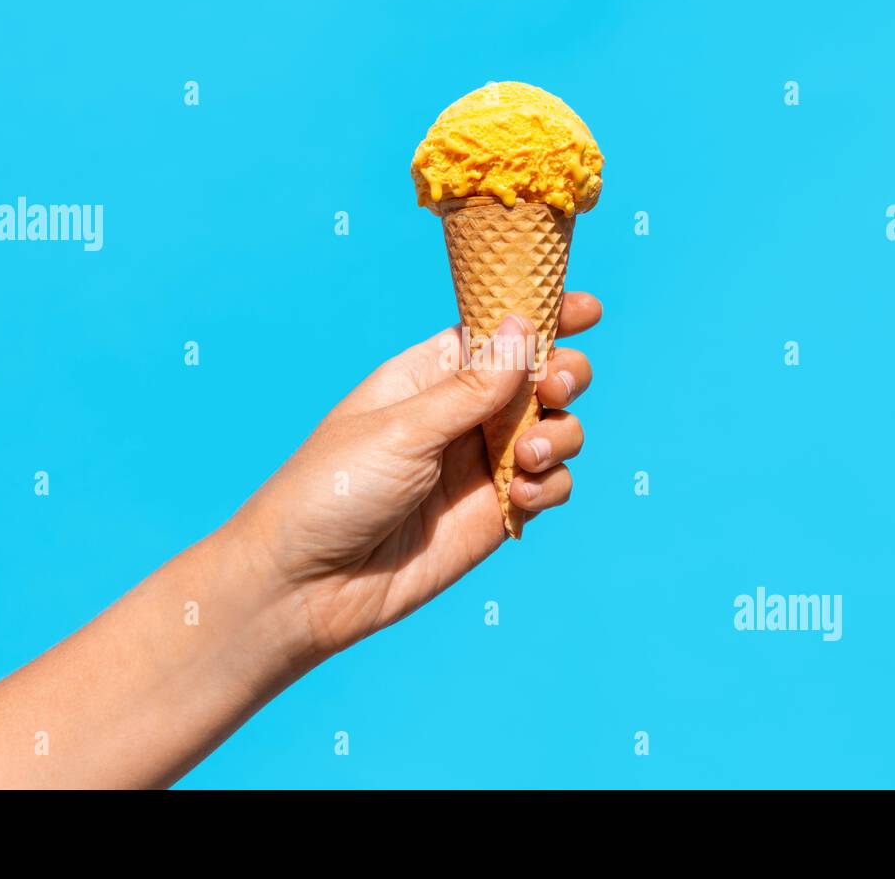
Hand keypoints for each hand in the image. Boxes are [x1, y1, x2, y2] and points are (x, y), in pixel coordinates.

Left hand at [232, 292, 601, 657]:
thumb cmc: (332, 491)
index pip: (497, 331)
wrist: (307, 586)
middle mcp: (463, 414)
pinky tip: (522, 496)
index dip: (543, 314)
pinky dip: (550, 484)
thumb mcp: (402, 429)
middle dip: (562, 374)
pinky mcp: (496, 514)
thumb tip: (523, 327)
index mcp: (430, 375)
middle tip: (552, 386)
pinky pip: (549, 486)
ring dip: (560, 433)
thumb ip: (472, 388)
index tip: (587, 308)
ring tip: (527, 456)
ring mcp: (481, 465)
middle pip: (539, 376)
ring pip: (555, 429)